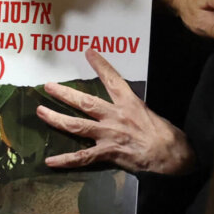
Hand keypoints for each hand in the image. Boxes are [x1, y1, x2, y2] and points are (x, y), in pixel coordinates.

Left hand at [39, 49, 193, 174]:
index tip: (88, 52)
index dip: (100, 65)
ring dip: (57, 118)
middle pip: (85, 102)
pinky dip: (65, 160)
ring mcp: (109, 135)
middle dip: (64, 93)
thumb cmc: (165, 135)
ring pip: (77, 126)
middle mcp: (116, 116)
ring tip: (41, 112)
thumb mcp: (148, 112)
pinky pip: (82, 158)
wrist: (172, 157)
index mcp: (129, 103)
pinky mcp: (107, 154)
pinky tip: (50, 161)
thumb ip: (131, 108)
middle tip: (48, 86)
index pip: (112, 79)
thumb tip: (121, 105)